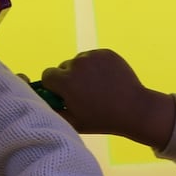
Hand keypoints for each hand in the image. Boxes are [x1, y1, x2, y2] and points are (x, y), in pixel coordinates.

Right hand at [39, 49, 174, 149]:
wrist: (134, 109)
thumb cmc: (101, 120)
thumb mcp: (73, 122)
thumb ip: (52, 111)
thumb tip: (40, 102)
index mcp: (66, 81)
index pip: (47, 75)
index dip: (54, 86)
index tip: (64, 95)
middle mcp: (77, 64)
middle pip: (63, 67)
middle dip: (68, 78)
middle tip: (83, 93)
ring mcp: (93, 56)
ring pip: (78, 61)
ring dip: (82, 71)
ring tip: (97, 87)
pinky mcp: (106, 53)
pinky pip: (93, 57)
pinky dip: (96, 66)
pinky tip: (107, 80)